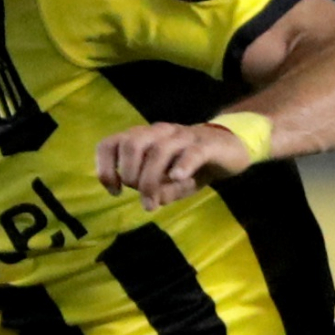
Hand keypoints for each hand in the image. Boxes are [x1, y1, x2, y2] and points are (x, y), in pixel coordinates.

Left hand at [94, 120, 253, 211]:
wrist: (230, 149)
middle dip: (130, 174)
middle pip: (132, 144)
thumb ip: (159, 191)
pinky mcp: (206, 144)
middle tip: (140, 195)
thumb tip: (152, 200)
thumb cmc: (191, 166)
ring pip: (159, 150)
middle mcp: (159, 132)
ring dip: (151, 180)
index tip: (114, 191)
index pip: (111, 143)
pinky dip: (182, 165)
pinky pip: (191, 151)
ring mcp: (183, 136)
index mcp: (143, 138)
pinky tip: (177, 178)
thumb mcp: (170, 184)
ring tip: (152, 202)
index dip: (105, 167)